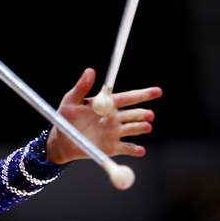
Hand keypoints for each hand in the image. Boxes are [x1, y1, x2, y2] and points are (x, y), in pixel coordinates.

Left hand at [46, 68, 161, 163]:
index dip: (143, 94)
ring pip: (133, 129)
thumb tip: (90, 70)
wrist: (62, 140)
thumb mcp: (71, 100)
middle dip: (143, 114)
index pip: (128, 97)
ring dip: (141, 128)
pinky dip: (134, 150)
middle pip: (133, 114)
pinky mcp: (112, 147)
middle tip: (149, 114)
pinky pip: (126, 148)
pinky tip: (141, 150)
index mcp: (107, 104)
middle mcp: (114, 118)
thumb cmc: (66, 118)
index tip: (157, 91)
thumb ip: (81, 87)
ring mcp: (114, 133)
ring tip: (147, 127)